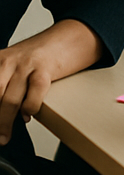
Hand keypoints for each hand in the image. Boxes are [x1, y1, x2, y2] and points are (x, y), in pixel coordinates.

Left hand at [0, 20, 102, 144]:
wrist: (67, 38)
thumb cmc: (38, 57)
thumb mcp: (11, 66)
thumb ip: (3, 85)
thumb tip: (1, 114)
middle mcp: (7, 62)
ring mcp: (26, 64)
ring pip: (9, 99)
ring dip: (5, 122)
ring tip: (4, 137)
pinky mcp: (45, 68)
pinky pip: (34, 94)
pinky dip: (29, 108)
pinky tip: (28, 115)